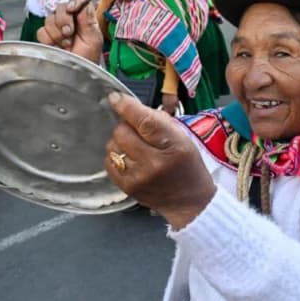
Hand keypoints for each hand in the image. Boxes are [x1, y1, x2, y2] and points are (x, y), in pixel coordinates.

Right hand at [37, 0, 103, 62]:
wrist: (77, 75)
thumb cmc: (89, 59)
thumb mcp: (94, 39)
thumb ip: (88, 20)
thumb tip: (84, 2)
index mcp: (83, 19)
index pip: (77, 1)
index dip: (73, 3)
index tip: (72, 9)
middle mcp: (69, 21)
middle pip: (60, 7)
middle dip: (64, 20)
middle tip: (69, 33)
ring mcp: (57, 29)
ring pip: (49, 19)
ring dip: (57, 33)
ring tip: (66, 44)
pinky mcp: (46, 38)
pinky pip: (41, 31)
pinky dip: (49, 40)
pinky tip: (57, 47)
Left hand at [105, 93, 215, 226]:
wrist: (190, 202)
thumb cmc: (188, 166)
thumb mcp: (183, 139)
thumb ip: (159, 121)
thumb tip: (130, 106)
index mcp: (174, 146)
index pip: (145, 121)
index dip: (127, 107)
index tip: (115, 98)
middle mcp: (154, 162)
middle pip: (123, 132)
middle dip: (126, 126)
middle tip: (137, 130)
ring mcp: (138, 177)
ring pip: (113, 146)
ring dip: (120, 141)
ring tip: (134, 147)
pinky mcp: (127, 188)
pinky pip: (109, 162)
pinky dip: (116, 156)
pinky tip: (129, 158)